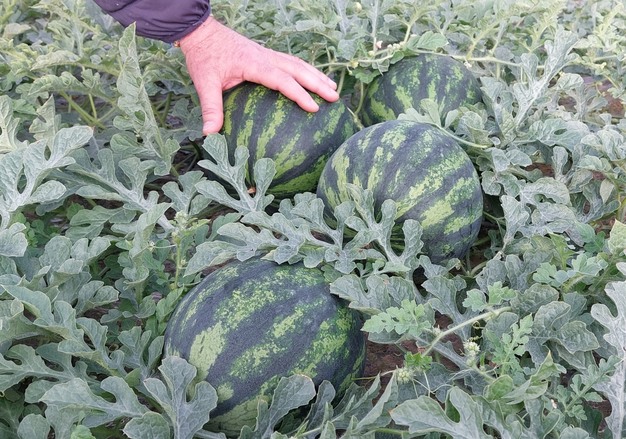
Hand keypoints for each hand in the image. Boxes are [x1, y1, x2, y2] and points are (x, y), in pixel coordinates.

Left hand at [179, 16, 339, 134]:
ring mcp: (267, 53)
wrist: (201, 32)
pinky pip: (291, 62)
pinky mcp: (266, 54)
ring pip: (298, 64)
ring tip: (332, 88)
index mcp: (253, 64)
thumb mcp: (205, 82)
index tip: (313, 107)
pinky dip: (305, 70)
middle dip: (317, 83)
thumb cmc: (204, 56)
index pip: (282, 80)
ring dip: (316, 75)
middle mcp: (265, 56)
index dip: (298, 94)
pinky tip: (312, 78)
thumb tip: (209, 134)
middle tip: (334, 98)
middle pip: (298, 69)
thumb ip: (211, 108)